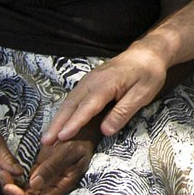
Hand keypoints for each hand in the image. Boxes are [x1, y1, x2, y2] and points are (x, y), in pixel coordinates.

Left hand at [2, 115, 102, 194]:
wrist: (82, 127)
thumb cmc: (80, 137)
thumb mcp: (68, 150)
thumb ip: (52, 167)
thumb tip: (34, 185)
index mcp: (62, 184)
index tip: (9, 188)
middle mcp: (52, 185)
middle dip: (14, 193)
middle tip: (1, 182)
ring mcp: (44, 177)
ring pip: (25, 190)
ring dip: (11, 187)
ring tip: (0, 178)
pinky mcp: (39, 170)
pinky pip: (24, 180)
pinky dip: (13, 179)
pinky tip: (3, 175)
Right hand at [42, 42, 166, 145]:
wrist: (147, 52)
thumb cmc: (148, 73)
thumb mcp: (143, 94)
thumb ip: (123, 112)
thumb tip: (106, 130)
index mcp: (106, 84)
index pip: (87, 107)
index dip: (74, 123)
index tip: (62, 137)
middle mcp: (92, 81)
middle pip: (71, 104)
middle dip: (57, 123)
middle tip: (45, 142)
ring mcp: (89, 80)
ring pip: (69, 101)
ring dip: (57, 118)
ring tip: (47, 137)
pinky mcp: (89, 81)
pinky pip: (73, 98)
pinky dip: (64, 111)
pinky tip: (59, 122)